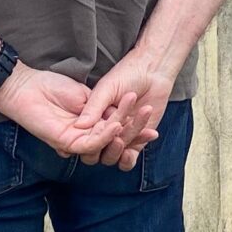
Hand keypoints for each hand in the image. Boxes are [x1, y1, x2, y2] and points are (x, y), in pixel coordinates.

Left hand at [0, 63, 141, 165]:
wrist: (28, 87)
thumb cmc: (53, 88)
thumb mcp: (88, 95)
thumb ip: (105, 107)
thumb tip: (124, 115)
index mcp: (92, 128)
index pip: (118, 133)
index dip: (135, 130)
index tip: (153, 124)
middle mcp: (85, 138)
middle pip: (115, 142)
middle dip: (135, 136)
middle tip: (153, 130)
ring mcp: (75, 142)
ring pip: (104, 145)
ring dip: (123, 134)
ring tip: (137, 120)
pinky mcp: (64, 142)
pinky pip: (88, 144)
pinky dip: (103, 135)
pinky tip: (116, 124)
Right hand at [72, 48, 177, 169]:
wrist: (152, 72)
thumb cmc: (126, 75)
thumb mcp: (106, 89)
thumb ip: (93, 107)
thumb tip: (79, 127)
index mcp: (93, 118)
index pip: (84, 138)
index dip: (86, 140)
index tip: (92, 133)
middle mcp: (104, 130)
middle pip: (97, 151)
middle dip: (104, 145)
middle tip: (114, 130)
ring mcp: (120, 137)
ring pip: (113, 156)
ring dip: (118, 149)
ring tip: (123, 136)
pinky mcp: (136, 141)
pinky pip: (129, 159)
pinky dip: (127, 160)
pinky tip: (129, 151)